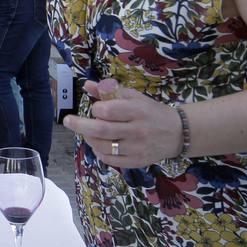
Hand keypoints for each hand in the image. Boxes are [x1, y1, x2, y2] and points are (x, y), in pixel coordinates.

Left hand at [61, 79, 184, 167]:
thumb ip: (110, 91)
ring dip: (89, 138)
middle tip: (68, 121)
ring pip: (104, 146)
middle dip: (80, 125)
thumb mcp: (134, 97)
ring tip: (86, 132)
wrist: (178, 133)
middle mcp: (137, 130)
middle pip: (102, 130)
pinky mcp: (137, 162)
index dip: (96, 109)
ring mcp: (137, 148)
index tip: (96, 108)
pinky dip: (99, 152)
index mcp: (137, 110)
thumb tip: (87, 85)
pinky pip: (111, 160)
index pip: (108, 110)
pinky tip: (98, 145)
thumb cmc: (152, 112)